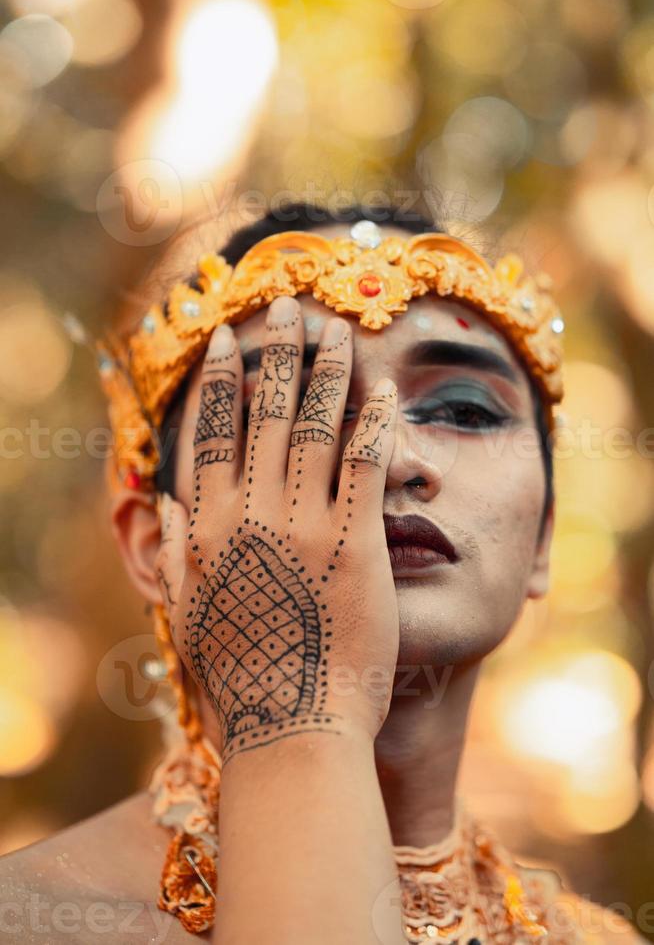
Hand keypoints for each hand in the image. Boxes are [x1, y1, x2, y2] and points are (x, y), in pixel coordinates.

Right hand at [155, 296, 398, 762]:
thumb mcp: (190, 617)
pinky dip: (374, 422)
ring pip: (313, 427)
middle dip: (275, 354)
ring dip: (326, 371)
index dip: (220, 381)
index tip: (227, 340)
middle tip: (285, 309)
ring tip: (335, 330)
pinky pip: (366, 466)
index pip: (210, 434)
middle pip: (262, 415)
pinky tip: (383, 390)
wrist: (294, 728)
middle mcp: (251, 516)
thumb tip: (162, 508)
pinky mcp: (356, 543)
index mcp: (208, 530)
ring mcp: (304, 526)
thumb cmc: (242, 679)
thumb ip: (174, 557)